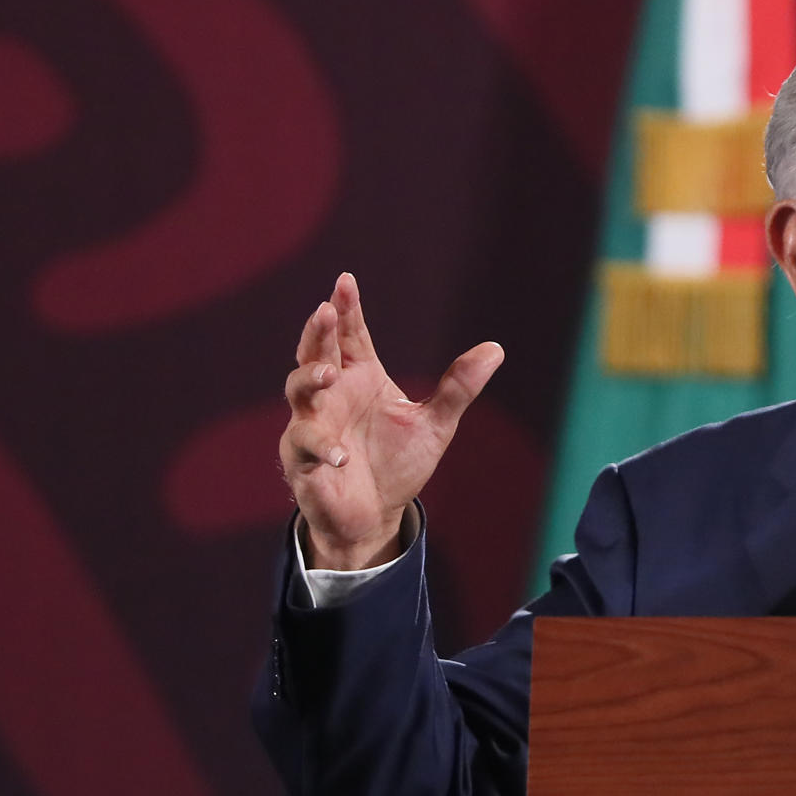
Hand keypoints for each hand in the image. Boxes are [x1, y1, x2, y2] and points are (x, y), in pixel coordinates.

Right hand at [279, 272, 503, 569]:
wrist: (376, 514)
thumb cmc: (398, 462)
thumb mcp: (435, 423)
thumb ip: (458, 387)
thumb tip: (496, 348)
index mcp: (360, 377)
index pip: (350, 336)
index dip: (346, 309)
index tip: (346, 281)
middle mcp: (331, 395)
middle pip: (317, 353)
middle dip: (318, 332)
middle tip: (324, 311)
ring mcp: (312, 424)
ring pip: (299, 391)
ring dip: (310, 379)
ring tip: (330, 373)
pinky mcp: (303, 459)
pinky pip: (306, 445)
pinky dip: (322, 446)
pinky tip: (341, 455)